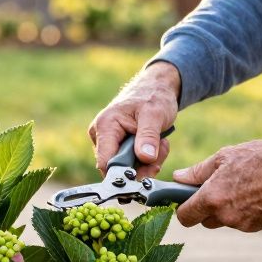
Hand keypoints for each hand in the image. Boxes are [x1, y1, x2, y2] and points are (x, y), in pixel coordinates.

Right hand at [88, 61, 180, 176]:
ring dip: (148, 161)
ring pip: (127, 167)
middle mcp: (101, 136)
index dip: (125, 173)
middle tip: (160, 151)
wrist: (156, 88)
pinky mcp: (116, 146)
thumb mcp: (155, 114)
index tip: (147, 173)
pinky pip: (132, 163)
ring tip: (160, 143)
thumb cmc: (153, 96)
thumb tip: (145, 158)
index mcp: (105, 126)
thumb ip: (148, 136)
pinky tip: (155, 144)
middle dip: (142, 166)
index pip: (106, 162)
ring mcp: (108, 142)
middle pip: (118, 167)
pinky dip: (147, 158)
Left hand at [173, 141, 261, 231]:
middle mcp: (225, 216)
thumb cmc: (261, 159)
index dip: (183, 209)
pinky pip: (241, 222)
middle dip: (206, 208)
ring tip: (242, 186)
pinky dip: (243, 211)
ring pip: (224, 221)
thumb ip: (198, 171)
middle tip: (218, 187)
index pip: (185, 217)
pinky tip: (254, 194)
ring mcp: (242, 224)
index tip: (186, 201)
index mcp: (212, 198)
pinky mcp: (257, 227)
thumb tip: (178, 177)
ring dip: (226, 209)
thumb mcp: (225, 156)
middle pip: (204, 220)